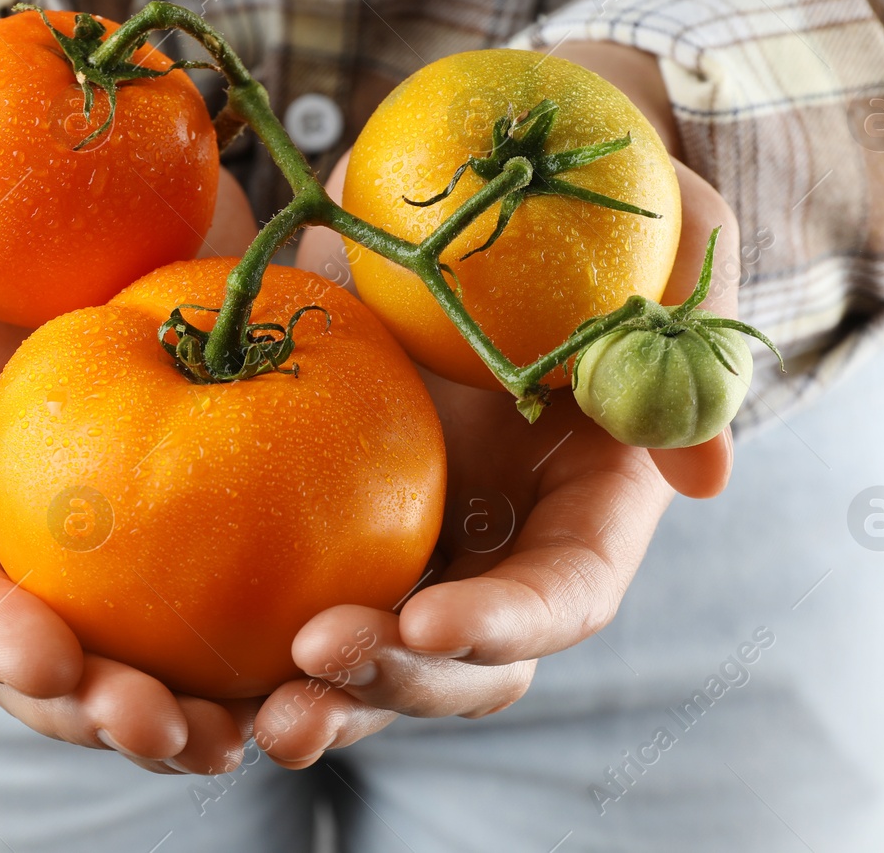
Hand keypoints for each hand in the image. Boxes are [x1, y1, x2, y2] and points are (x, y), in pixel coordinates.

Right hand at [0, 166, 262, 773]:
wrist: (71, 187)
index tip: (52, 659)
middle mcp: (21, 547)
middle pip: (52, 664)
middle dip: (103, 713)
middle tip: (173, 731)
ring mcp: (118, 536)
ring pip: (149, 652)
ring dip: (197, 707)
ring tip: (252, 730)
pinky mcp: (204, 500)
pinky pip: (242, 583)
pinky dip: (277, 629)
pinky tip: (334, 651)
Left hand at [259, 45, 738, 766]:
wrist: (496, 176)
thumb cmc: (598, 199)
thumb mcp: (671, 237)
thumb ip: (692, 338)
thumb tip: (707, 478)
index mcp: (586, 500)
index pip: (564, 594)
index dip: (509, 621)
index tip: (430, 622)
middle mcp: (502, 542)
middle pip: (467, 663)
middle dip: (399, 683)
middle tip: (316, 660)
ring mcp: (419, 537)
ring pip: (376, 658)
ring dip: (324, 694)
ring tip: (255, 707)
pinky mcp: (334, 512)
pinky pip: (290, 589)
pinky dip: (248, 631)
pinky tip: (176, 652)